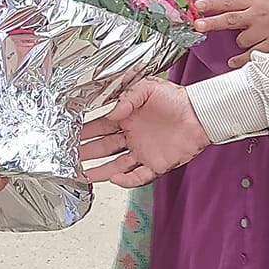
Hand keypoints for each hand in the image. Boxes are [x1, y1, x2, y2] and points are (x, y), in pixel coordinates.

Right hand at [77, 79, 209, 187]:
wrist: (199, 114)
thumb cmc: (176, 98)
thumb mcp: (149, 87)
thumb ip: (128, 97)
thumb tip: (112, 113)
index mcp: (128, 118)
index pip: (101, 126)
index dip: (86, 131)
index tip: (70, 134)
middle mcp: (132, 136)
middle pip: (104, 147)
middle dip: (87, 152)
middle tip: (69, 156)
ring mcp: (143, 152)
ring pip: (117, 164)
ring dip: (101, 170)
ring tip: (84, 175)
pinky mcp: (156, 164)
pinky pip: (138, 176)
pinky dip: (126, 180)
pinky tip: (114, 179)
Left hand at [194, 0, 268, 58]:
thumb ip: (246, 3)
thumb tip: (224, 9)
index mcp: (254, 1)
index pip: (228, 2)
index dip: (212, 4)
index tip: (197, 6)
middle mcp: (257, 15)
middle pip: (230, 19)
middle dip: (213, 22)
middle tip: (198, 25)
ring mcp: (265, 30)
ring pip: (241, 40)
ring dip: (240, 41)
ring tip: (248, 37)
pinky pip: (252, 55)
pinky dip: (241, 60)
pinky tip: (234, 62)